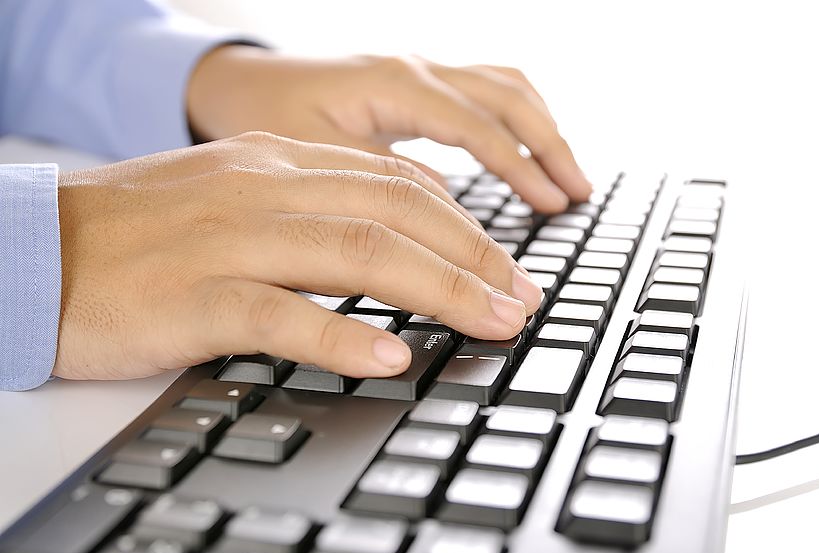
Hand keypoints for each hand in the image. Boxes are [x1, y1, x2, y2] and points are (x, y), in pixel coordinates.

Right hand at [54, 132, 542, 379]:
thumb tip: (388, 241)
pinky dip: (343, 334)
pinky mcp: (195, 296)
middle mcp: (265, 190)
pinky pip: (282, 313)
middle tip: (523, 300)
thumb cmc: (141, 236)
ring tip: (493, 322)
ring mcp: (231, 240)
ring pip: (358, 253)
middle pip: (396, 214)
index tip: (505, 265)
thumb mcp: (234, 198)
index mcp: (277, 166)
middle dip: (474, 258)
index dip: (464, 226)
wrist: (38, 249)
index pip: (395, 184)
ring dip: (440, 290)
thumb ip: (308, 211)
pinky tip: (392, 357)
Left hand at [187, 48, 590, 212]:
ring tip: (570, 182)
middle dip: (548, 148)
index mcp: (394, 84)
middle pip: (507, 99)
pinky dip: (518, 123)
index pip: (477, 127)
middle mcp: (416, 69)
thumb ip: (379, 179)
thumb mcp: (311, 153)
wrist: (235, 81)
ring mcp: (421, 72)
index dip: (518, 170)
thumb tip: (446, 209)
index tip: (549, 207)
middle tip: (576, 198)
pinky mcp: (418, 86)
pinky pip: (487, 92)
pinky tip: (529, 155)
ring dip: (543, 131)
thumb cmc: (263, 116)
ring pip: (505, 88)